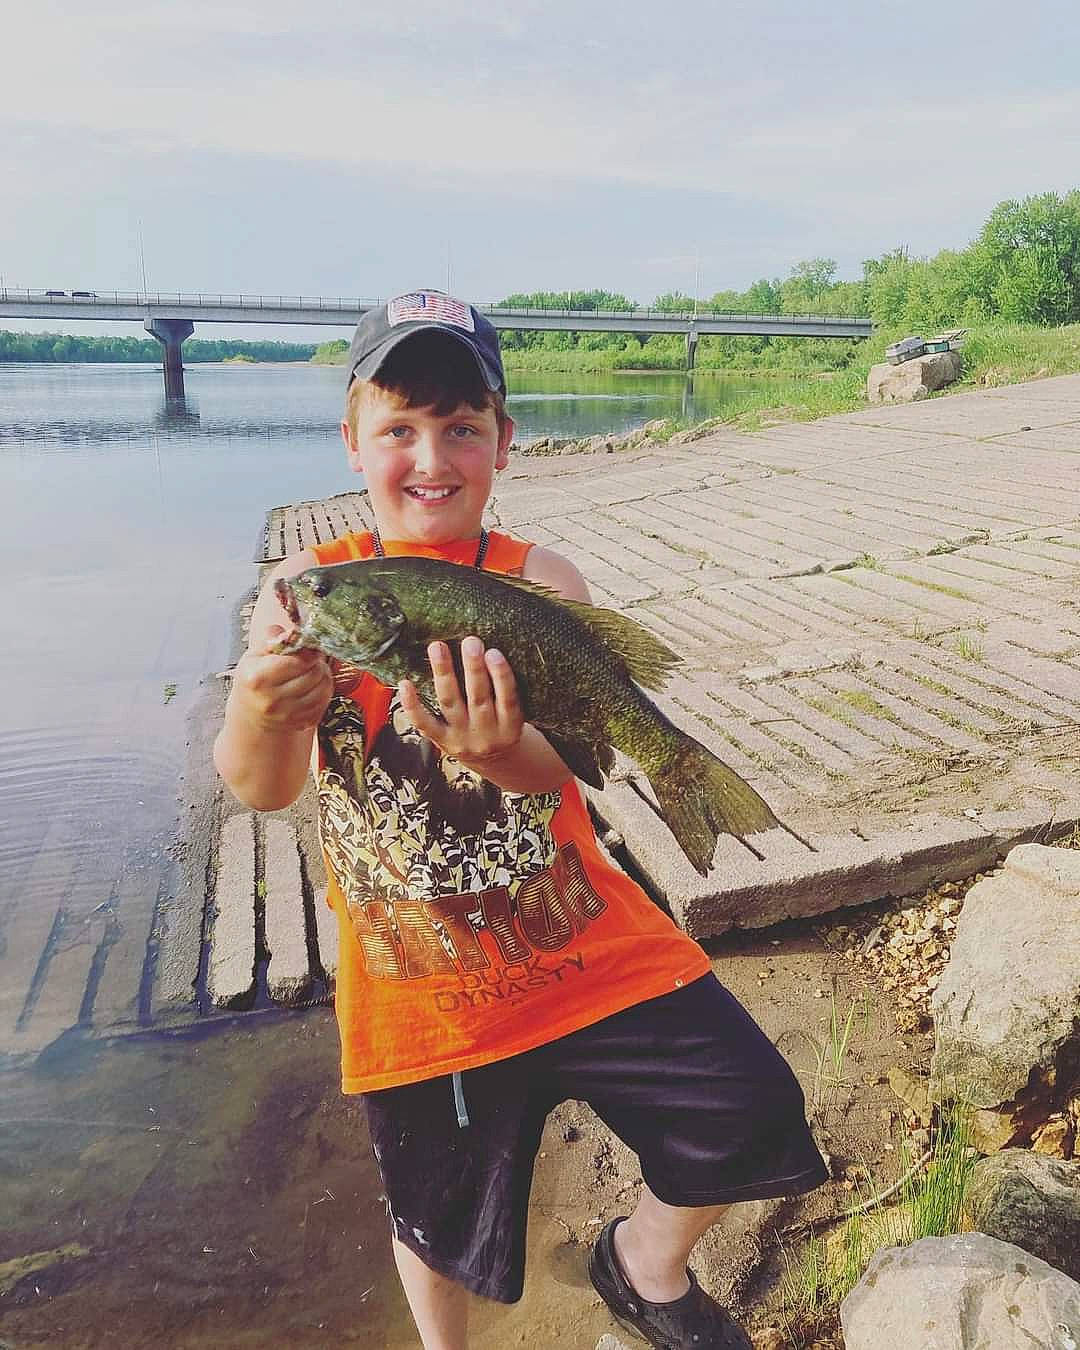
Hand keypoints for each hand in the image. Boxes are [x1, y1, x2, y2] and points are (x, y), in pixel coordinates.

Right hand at [230, 624, 333, 731]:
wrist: (252, 714)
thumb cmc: (254, 680)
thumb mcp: (255, 656)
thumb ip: (274, 640)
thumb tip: (292, 631)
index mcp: (258, 679)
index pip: (297, 661)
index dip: (308, 651)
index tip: (309, 648)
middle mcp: (272, 700)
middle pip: (314, 674)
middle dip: (317, 662)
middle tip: (312, 658)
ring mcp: (287, 715)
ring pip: (324, 688)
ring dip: (323, 676)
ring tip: (313, 671)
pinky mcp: (300, 723)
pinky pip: (324, 703)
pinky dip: (324, 692)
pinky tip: (314, 686)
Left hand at [398, 636, 523, 766]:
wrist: (494, 761)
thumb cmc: (502, 725)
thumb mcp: (514, 714)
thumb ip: (505, 689)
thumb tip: (488, 649)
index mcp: (511, 726)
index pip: (508, 699)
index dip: (501, 676)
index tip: (494, 652)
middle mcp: (487, 734)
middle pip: (478, 698)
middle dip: (474, 668)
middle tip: (470, 642)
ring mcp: (462, 738)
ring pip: (451, 703)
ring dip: (444, 673)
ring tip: (438, 648)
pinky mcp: (442, 741)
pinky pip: (424, 722)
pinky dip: (412, 704)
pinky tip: (406, 683)